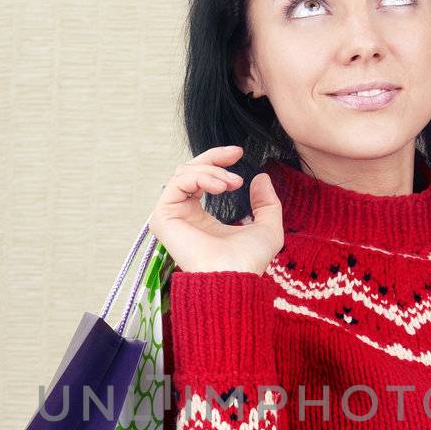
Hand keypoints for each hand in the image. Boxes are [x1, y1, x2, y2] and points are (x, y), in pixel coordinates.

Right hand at [148, 144, 284, 276]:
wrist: (234, 276)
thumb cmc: (249, 261)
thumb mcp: (268, 227)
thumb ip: (266, 203)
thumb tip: (260, 177)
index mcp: (201, 219)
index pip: (201, 179)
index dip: (218, 161)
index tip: (239, 153)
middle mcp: (183, 215)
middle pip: (189, 170)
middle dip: (214, 159)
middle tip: (236, 155)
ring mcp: (171, 216)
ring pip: (184, 173)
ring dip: (213, 171)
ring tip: (233, 183)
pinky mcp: (162, 217)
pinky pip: (178, 182)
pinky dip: (201, 177)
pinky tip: (221, 187)